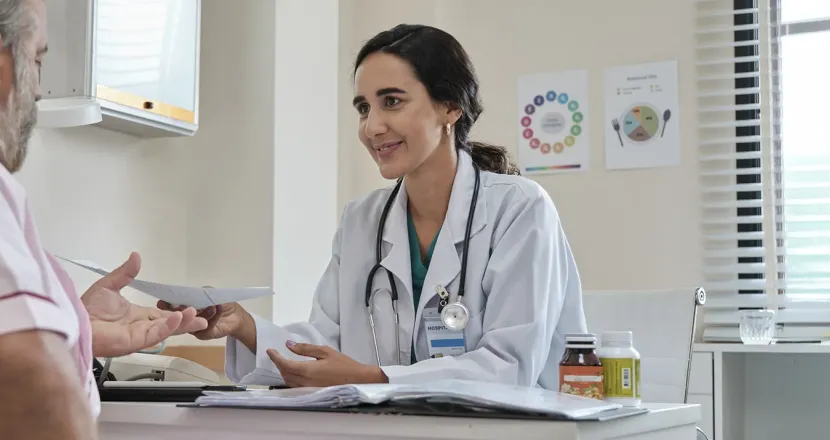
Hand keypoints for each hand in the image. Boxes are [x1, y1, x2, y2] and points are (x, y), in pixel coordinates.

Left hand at [82, 252, 208, 357]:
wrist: (76, 321)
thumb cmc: (89, 307)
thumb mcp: (109, 285)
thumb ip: (125, 273)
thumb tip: (137, 255)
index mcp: (137, 316)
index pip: (162, 316)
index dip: (177, 313)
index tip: (191, 308)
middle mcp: (141, 327)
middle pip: (170, 325)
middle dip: (187, 322)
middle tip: (204, 318)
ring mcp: (140, 335)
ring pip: (167, 330)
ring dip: (183, 324)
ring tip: (198, 317)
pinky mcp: (136, 341)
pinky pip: (157, 334)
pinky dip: (170, 326)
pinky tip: (180, 318)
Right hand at [156, 301, 244, 340]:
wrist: (235, 315)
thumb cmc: (220, 302)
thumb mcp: (209, 293)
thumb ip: (198, 293)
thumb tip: (188, 294)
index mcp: (186, 308)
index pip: (173, 307)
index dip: (167, 305)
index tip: (161, 302)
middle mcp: (187, 320)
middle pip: (178, 318)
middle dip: (178, 312)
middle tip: (179, 307)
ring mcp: (195, 328)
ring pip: (192, 323)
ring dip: (201, 313)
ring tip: (211, 305)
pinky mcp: (205, 334)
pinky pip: (206, 327)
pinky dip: (213, 317)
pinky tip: (217, 308)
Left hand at [267, 341, 387, 386]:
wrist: (357, 380)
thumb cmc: (344, 364)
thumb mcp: (325, 351)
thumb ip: (306, 349)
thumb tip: (289, 345)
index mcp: (307, 370)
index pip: (284, 364)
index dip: (275, 357)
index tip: (270, 350)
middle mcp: (305, 382)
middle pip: (284, 373)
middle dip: (278, 363)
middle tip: (277, 354)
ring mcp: (307, 389)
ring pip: (288, 381)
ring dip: (284, 371)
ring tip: (284, 362)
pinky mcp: (311, 392)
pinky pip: (294, 386)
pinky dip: (290, 378)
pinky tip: (293, 372)